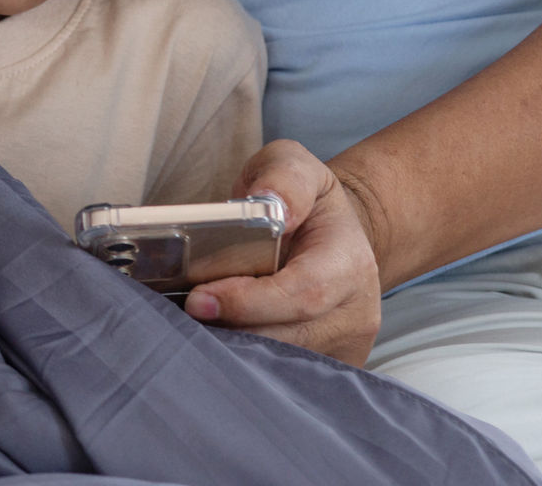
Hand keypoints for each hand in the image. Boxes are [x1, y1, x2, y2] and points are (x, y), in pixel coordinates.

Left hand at [187, 139, 383, 364]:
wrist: (337, 238)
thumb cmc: (306, 203)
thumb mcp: (294, 166)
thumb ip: (283, 177)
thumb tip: (270, 201)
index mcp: (349, 262)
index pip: (303, 293)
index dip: (249, 302)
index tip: (200, 298)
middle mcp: (356, 312)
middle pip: (287, 337)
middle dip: (230, 329)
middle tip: (185, 315)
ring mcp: (346, 346)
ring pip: (281, 362)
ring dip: (234, 349)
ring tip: (197, 327)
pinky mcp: (329, 367)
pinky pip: (283, 374)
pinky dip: (248, 362)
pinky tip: (220, 340)